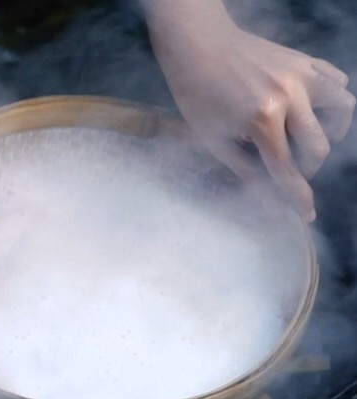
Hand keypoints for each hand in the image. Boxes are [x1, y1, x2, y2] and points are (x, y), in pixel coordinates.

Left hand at [148, 8, 354, 220]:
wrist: (196, 44)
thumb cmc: (198, 96)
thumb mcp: (216, 141)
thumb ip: (248, 173)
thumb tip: (271, 205)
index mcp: (262, 119)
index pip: (288, 169)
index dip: (298, 198)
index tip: (306, 215)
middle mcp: (289, 95)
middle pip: (319, 147)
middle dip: (306, 168)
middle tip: (286, 167)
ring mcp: (301, 74)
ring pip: (343, 109)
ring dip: (330, 133)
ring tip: (308, 140)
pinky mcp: (304, 59)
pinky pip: (337, 82)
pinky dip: (332, 101)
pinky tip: (311, 111)